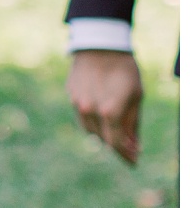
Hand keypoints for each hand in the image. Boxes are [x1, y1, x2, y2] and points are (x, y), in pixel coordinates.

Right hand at [68, 49, 142, 164]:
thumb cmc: (124, 70)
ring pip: (90, 130)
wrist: (100, 46)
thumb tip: (133, 146)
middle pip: (103, 139)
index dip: (126, 154)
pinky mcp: (71, 96)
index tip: (134, 161)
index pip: (116, 143)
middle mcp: (90, 111)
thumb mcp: (136, 96)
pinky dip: (93, 121)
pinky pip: (82, 116)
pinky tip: (102, 115)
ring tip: (115, 130)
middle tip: (129, 147)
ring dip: (103, 134)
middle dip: (117, 145)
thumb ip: (133, 123)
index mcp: (110, 111)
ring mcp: (78, 103)